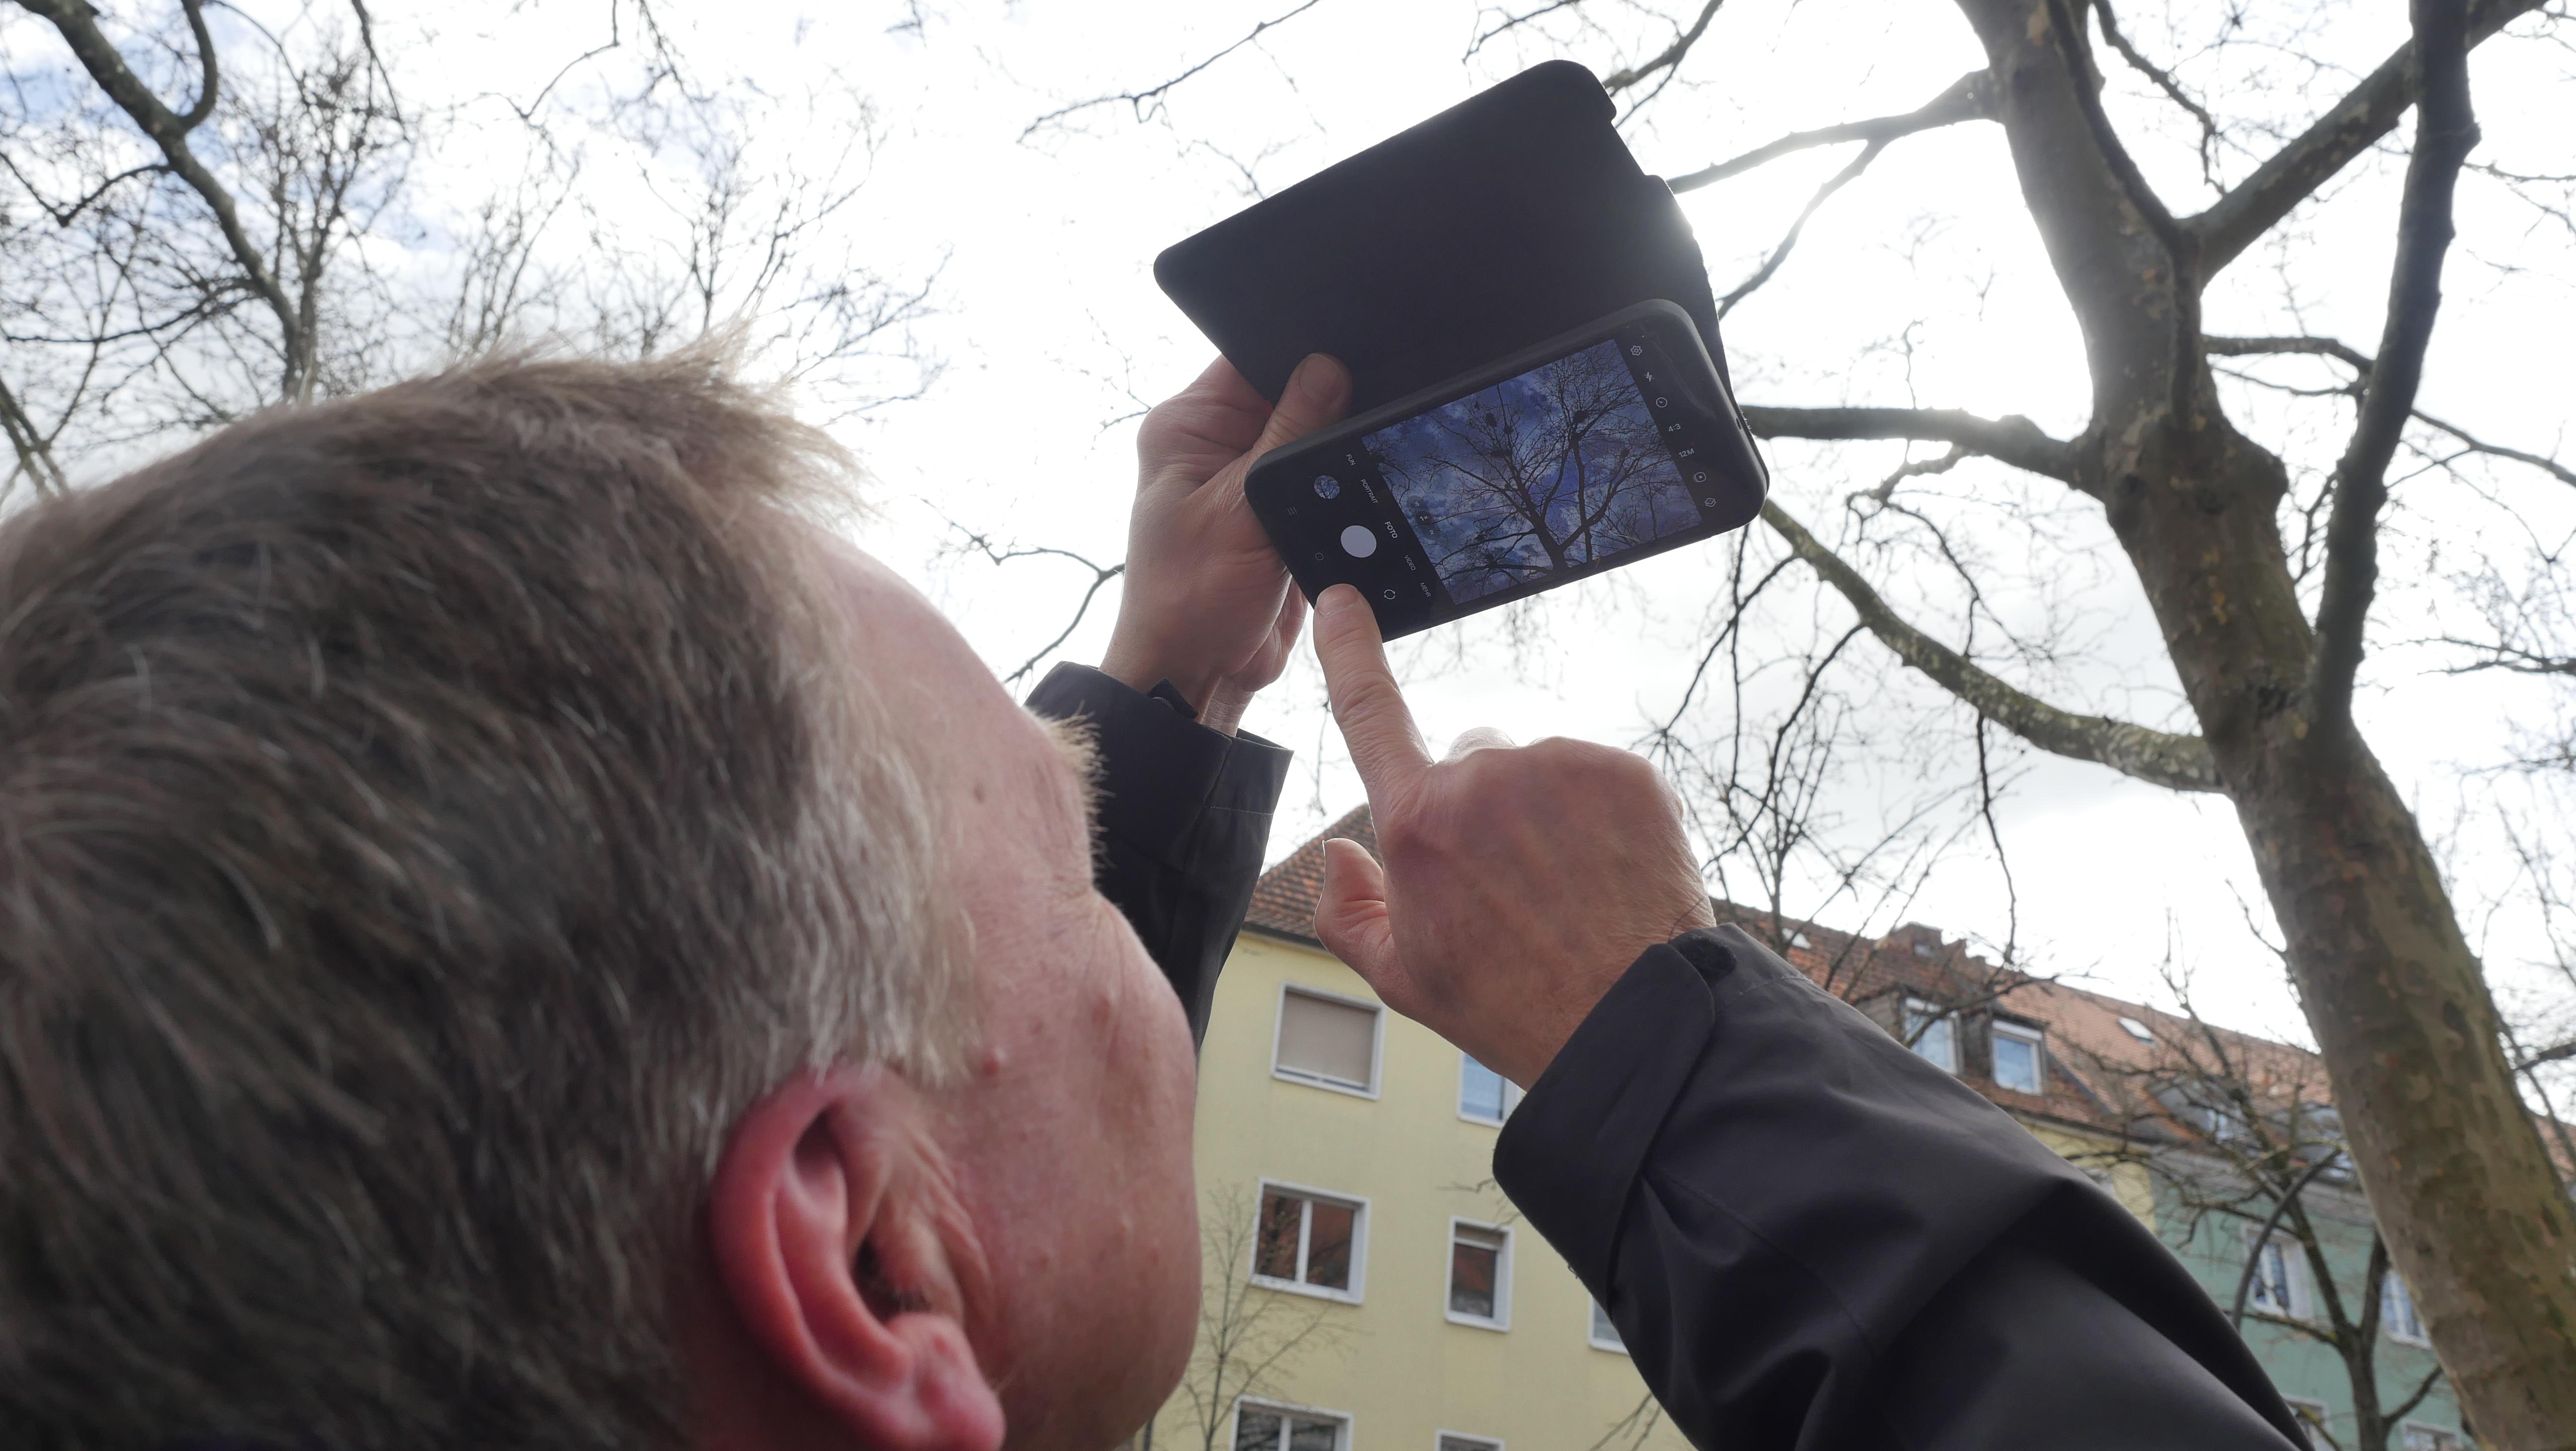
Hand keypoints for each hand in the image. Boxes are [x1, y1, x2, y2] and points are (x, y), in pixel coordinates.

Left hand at [1102, 354, 1350, 733]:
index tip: (1350, 351)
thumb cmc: (1190, 598)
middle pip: (1289, 395)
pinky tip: (1356, 494)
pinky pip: (1321, 482)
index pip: (1249, 359)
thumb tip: (1328, 367)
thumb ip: (1288, 435)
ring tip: (1353, 465)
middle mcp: (1217, 444)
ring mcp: (1250, 480)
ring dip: (1336, 451)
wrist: (1198, 673)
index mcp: (1188, 427)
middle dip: (1329, 404)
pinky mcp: (1279, 514)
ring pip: (1312, 439)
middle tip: (1365, 413)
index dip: (1298, 351)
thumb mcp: (1241, 508)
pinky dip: (1339, 489)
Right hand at [1308, 585, 1713, 1086]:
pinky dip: (1597, 815)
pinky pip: (1593, 773)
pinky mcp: (1625, 769)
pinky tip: (1606, 873)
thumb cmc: (1513, 1004)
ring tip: (1566, 890)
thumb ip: (1346, 910)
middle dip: (1477, 804)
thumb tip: (1338, 854)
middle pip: (1466, 758)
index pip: (1370, 711)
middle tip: (1510, 884)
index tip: (1342, 601)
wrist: (1635, 1020)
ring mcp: (1560, 765)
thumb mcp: (1403, 976)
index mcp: (1418, 821)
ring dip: (1542, 811)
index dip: (1349, 650)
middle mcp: (1485, 776)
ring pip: (1534, 769)